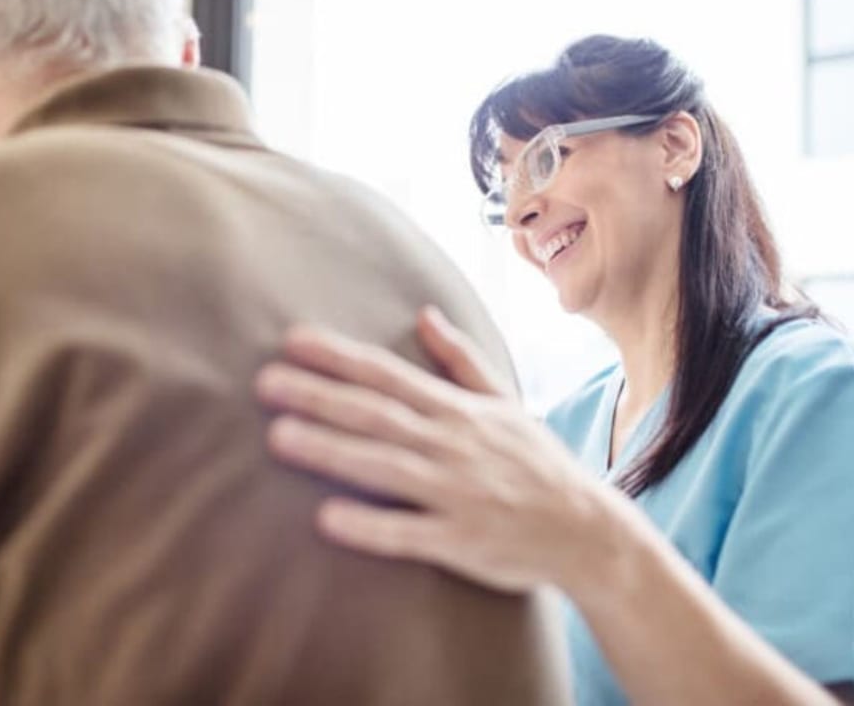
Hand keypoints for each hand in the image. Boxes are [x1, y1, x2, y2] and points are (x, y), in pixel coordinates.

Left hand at [255, 306, 613, 594]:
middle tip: (265, 383)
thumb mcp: (505, 401)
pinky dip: (370, 524)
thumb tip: (425, 313)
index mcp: (458, 410)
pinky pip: (409, 532)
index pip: (389, 375)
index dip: (339, 357)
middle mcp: (453, 444)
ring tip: (278, 438)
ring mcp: (456, 492)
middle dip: (320, 396)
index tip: (292, 341)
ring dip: (331, 450)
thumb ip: (461, 360)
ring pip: (385, 466)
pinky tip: (326, 518)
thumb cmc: (538, 464)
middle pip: (377, 414)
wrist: (588, 532)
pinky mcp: (461, 541)